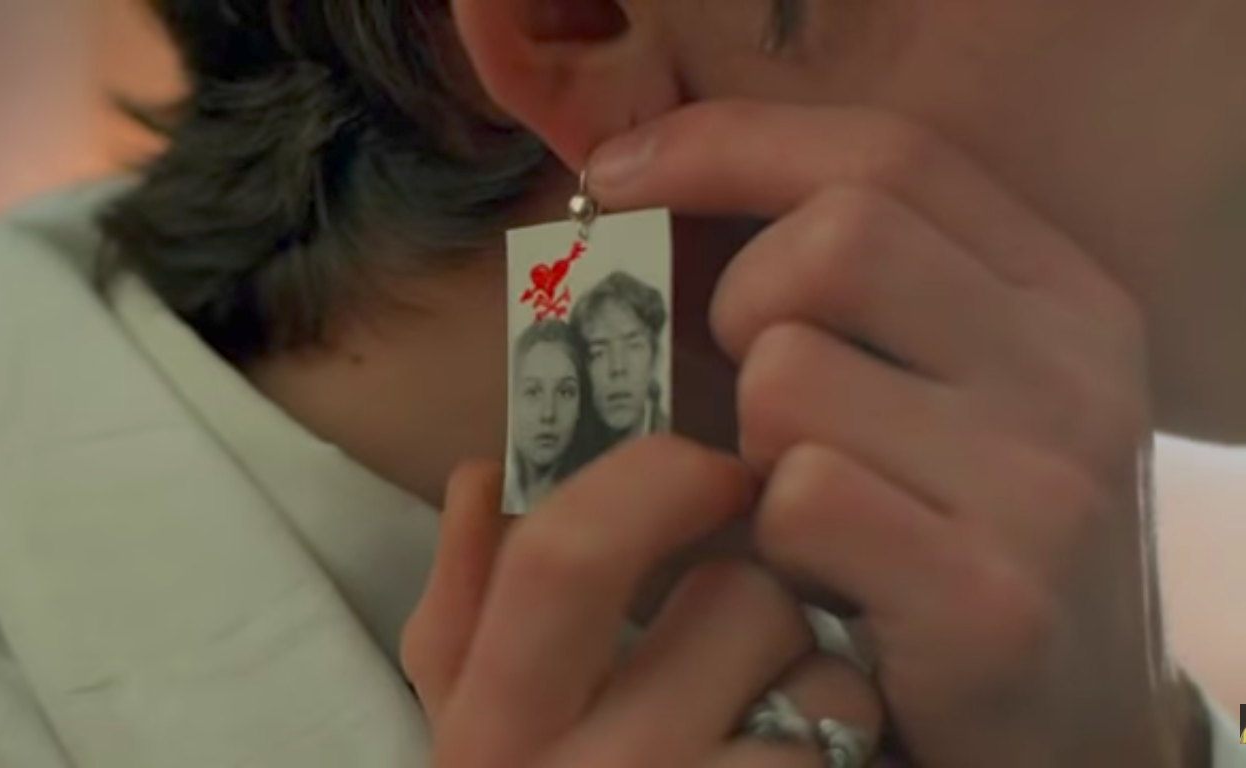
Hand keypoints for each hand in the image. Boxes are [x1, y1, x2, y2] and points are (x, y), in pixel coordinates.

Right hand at [402, 440, 884, 767]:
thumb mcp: (473, 741)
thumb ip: (462, 612)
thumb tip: (482, 476)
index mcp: (494, 738)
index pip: (567, 554)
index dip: (657, 477)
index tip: (718, 473)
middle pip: (742, 597)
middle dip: (764, 598)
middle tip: (749, 641)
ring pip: (830, 676)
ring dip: (822, 683)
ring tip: (777, 730)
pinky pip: (862, 750)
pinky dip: (852, 753)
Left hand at [588, 102, 1190, 767]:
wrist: (1076, 724)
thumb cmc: (968, 535)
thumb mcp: (958, 392)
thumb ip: (864, 292)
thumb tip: (653, 190)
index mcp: (1064, 298)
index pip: (889, 156)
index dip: (734, 145)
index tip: (619, 170)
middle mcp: (1075, 373)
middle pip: (835, 240)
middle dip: (741, 304)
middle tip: (751, 385)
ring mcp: (1045, 487)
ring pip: (788, 376)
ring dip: (753, 447)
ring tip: (809, 509)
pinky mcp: (989, 602)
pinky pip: (799, 499)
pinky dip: (771, 540)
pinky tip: (820, 581)